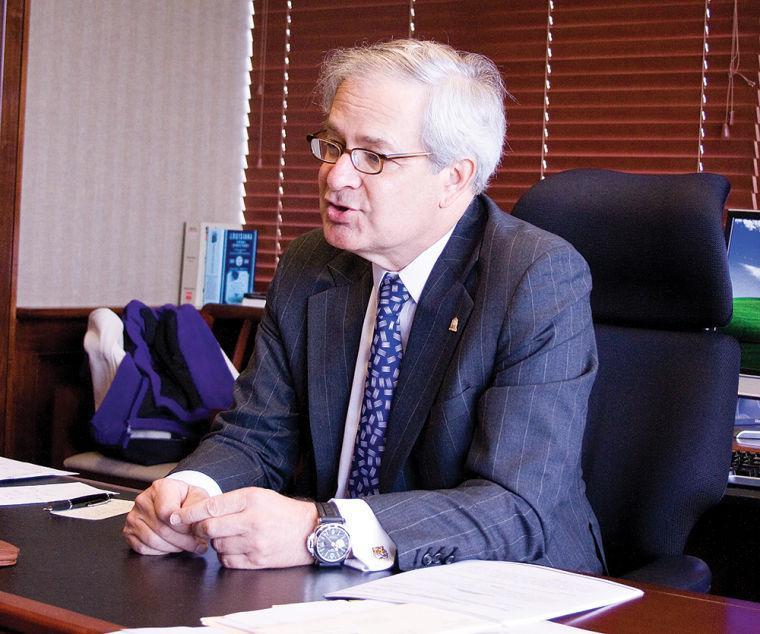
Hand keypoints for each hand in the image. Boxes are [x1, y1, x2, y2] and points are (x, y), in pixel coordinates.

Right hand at [123, 478, 209, 555]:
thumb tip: (199, 525)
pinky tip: (172, 546)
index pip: (167, 512)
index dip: (182, 526)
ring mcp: (133, 516)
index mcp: (160, 488)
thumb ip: (200, 509)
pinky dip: (160, 551)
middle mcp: (143, 500)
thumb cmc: (186, 499)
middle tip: (197, 544)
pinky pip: (143, 548)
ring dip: (173, 547)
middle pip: (161, 528)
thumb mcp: (198, 497)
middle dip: (182, 541)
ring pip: (152, 540)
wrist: (175, 500)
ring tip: (187, 545)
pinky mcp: (129, 531)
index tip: (195, 531)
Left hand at [170, 487, 318, 568]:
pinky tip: (239, 547)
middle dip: (203, 529)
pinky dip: (228, 556)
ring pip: (217, 546)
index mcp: (251, 499)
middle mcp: (252, 520)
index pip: (211, 506)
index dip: (189, 512)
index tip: (175, 516)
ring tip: (233, 535)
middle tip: (207, 527)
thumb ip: (232, 502)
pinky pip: (228, 561)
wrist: (310, 531)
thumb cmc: (282, 511)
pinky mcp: (257, 561)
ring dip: (218, 542)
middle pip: (209, 528)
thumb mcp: (260, 496)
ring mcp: (254, 543)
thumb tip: (201, 512)